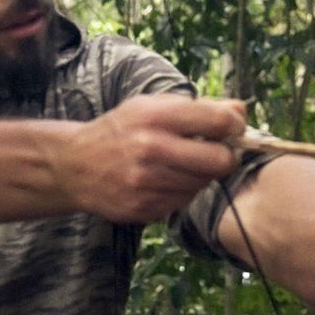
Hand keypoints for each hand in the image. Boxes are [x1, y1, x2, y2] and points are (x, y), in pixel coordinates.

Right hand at [55, 94, 246, 221]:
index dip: (235, 126)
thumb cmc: (120, 130)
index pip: (219, 122)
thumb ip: (198, 107)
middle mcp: (152, 149)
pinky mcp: (144, 208)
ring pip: (204, 183)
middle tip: (217, 152)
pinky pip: (184, 201)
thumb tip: (241, 110)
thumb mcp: (152, 106)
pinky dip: (183, 191)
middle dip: (226, 157)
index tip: (232, 129)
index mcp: (156, 116)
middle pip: (220, 161)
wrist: (73, 165)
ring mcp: (147, 182)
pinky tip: (166, 180)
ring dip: (202, 175)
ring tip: (183, 164)